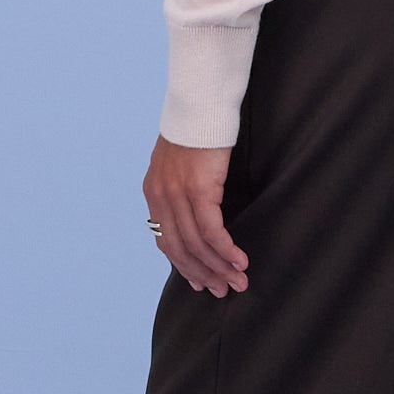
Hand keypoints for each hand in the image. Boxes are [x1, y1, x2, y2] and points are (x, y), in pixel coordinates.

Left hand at [144, 137, 248, 296]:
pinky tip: (239, 261)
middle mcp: (160, 197)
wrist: (200, 102)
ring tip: (237, 282)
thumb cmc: (197, 127)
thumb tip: (197, 205)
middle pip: (179, 249)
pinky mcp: (199, 190)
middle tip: (222, 290)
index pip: (164, 240)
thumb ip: (182, 185)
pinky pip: (212, 231)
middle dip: (201, 274)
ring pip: (196, 245)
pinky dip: (226, 250)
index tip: (200, 280)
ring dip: (219, 267)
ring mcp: (177, 195)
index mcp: (153, 192)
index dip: (183, 264)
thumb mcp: (180, 160)